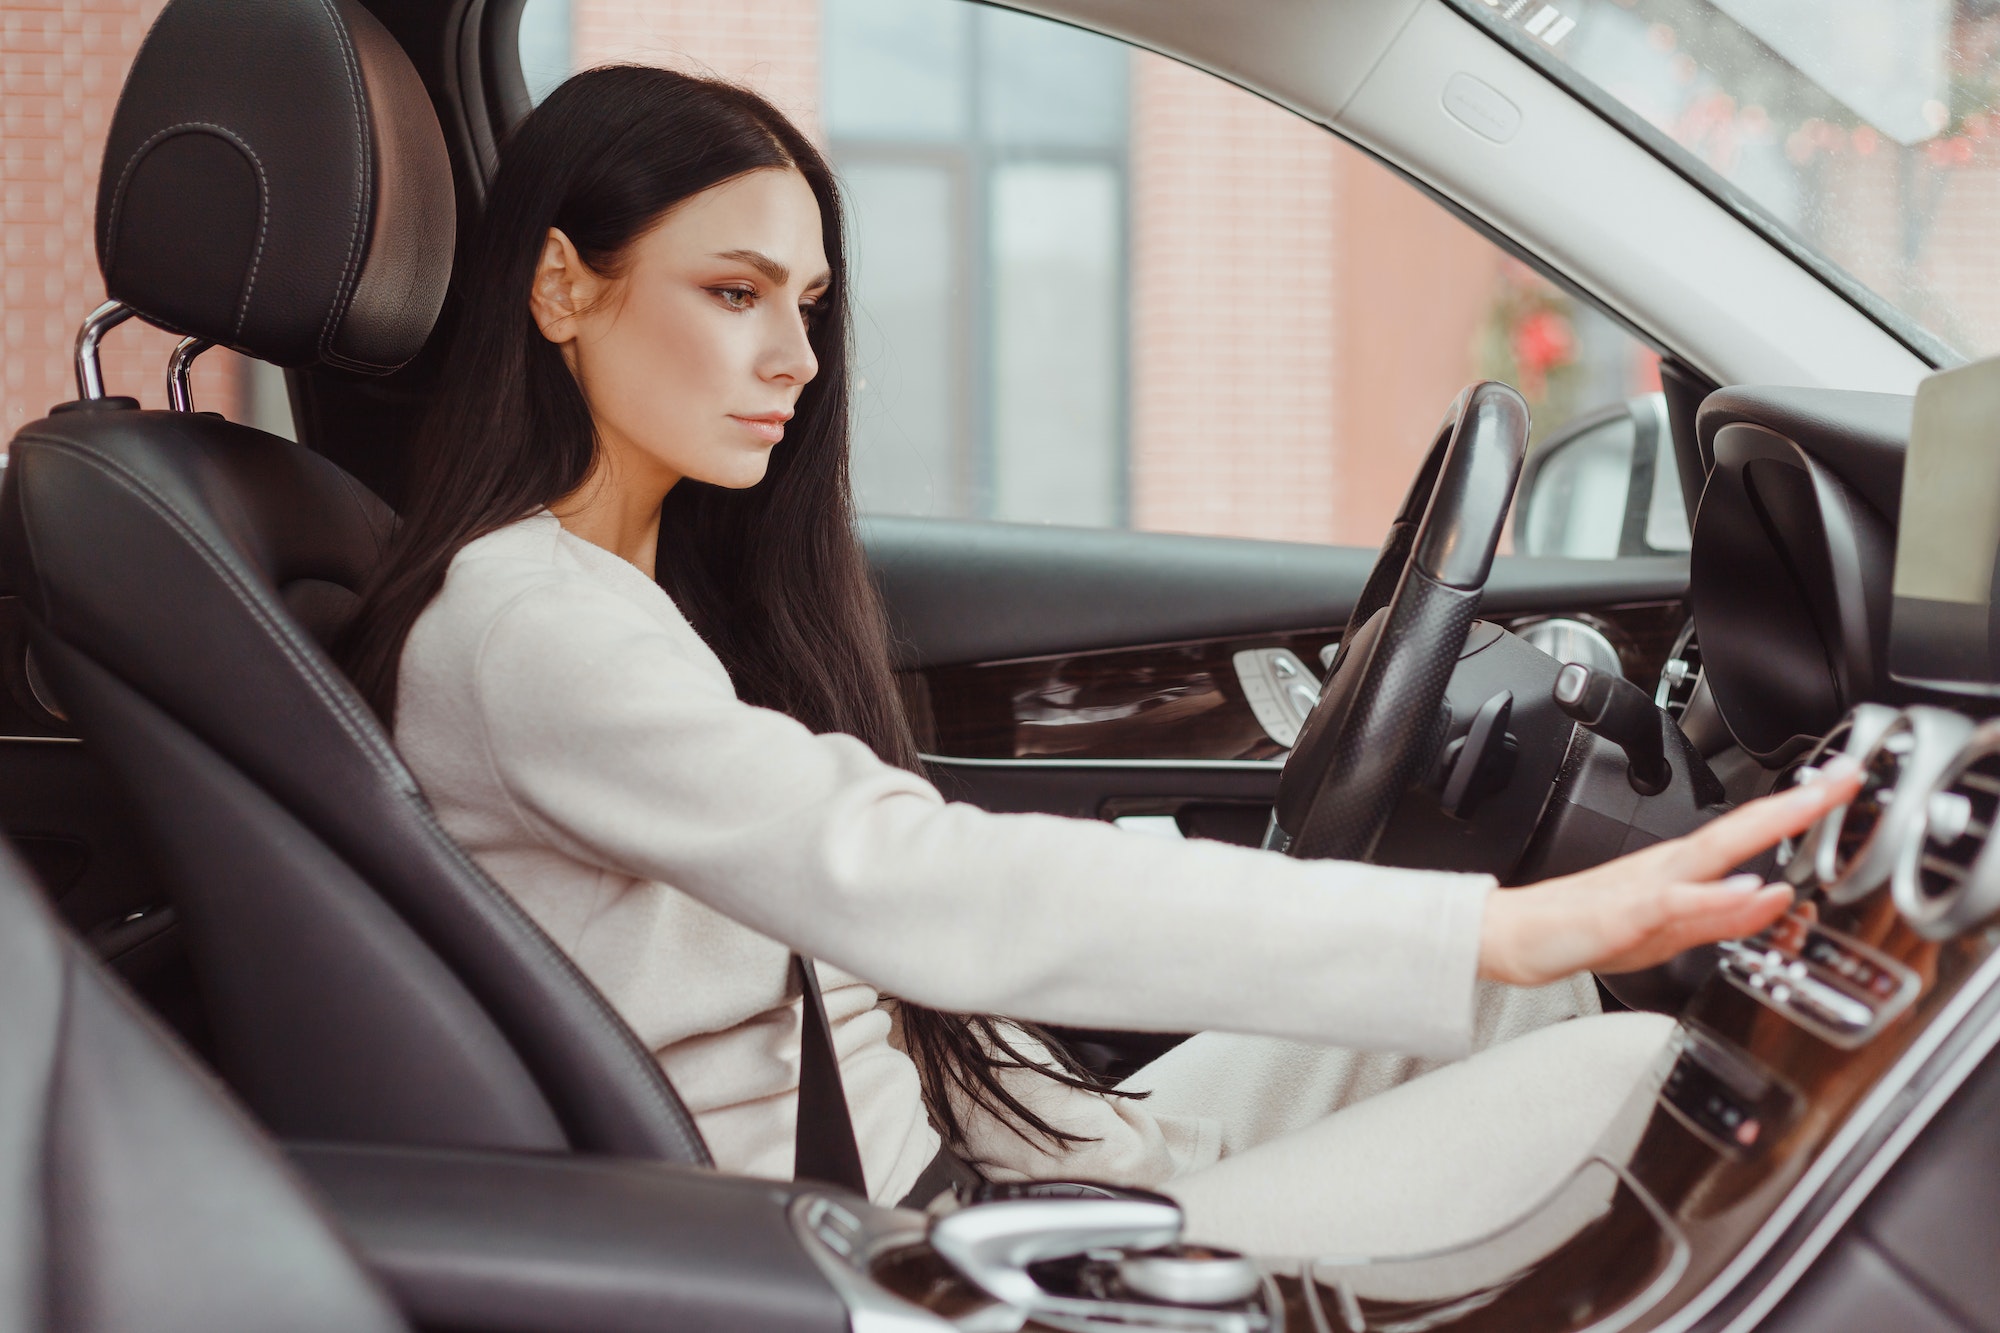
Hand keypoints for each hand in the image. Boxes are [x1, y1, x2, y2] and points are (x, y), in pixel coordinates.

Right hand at [1478, 760, 1862, 986]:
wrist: (1514, 936)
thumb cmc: (1580, 930)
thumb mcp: (1667, 934)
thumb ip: (1723, 918)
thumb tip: (1776, 897)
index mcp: (1679, 872)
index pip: (1749, 834)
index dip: (1797, 810)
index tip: (1841, 785)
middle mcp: (1667, 870)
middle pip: (1741, 830)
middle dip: (1795, 805)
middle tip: (1844, 778)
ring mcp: (1646, 889)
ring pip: (1714, 855)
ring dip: (1762, 831)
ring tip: (1809, 809)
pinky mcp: (1625, 917)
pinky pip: (1677, 904)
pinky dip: (1716, 896)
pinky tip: (1746, 888)